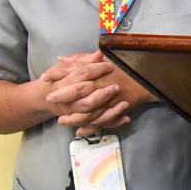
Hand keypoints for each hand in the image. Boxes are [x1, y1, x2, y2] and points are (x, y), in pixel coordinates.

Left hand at [39, 51, 156, 135]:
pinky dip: (89, 127)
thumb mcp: (101, 59)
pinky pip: (100, 121)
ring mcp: (109, 98)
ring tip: (60, 121)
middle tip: (49, 99)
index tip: (44, 78)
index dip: (57, 73)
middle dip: (62, 95)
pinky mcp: (115, 109)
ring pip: (88, 109)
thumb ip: (81, 59)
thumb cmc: (124, 68)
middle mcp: (102, 83)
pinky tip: (79, 131)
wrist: (146, 80)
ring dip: (73, 116)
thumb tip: (60, 59)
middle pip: (78, 89)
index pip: (74, 70)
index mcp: (98, 70)